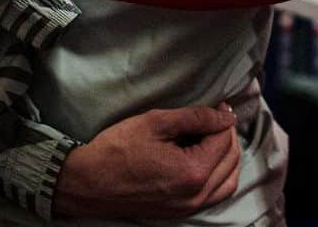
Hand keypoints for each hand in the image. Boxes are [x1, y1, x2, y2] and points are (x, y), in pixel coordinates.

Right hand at [54, 105, 240, 218]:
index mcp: (192, 173)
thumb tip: (226, 115)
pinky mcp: (180, 214)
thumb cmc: (118, 149)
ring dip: (227, 156)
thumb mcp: (157, 122)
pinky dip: (219, 176)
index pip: (224, 140)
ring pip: (228, 181)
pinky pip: (215, 195)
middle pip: (231, 160)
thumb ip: (197, 117)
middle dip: (226, 134)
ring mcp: (188, 209)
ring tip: (211, 136)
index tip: (215, 104)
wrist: (87, 183)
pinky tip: (206, 159)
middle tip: (212, 117)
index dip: (222, 117)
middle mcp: (195, 196)